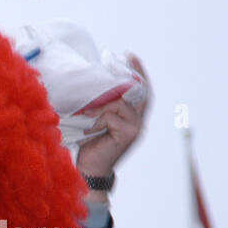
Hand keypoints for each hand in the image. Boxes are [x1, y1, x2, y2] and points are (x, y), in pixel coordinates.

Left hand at [76, 55, 148, 182]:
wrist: (89, 170)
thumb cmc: (90, 146)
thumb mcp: (96, 122)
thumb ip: (102, 107)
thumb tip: (95, 87)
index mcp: (133, 117)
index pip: (141, 92)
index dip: (138, 74)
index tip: (131, 57)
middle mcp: (138, 121)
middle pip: (140, 93)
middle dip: (134, 74)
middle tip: (125, 58)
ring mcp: (136, 128)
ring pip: (122, 104)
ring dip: (103, 106)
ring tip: (87, 113)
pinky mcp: (129, 134)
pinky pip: (112, 116)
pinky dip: (99, 120)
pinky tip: (90, 130)